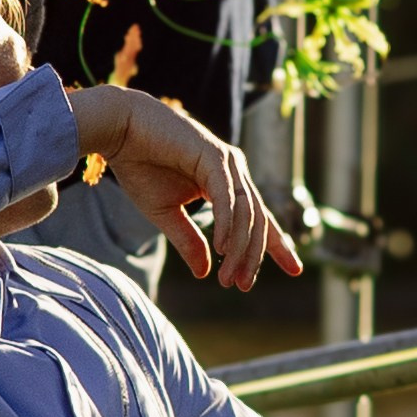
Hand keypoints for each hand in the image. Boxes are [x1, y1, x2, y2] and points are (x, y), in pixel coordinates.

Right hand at [68, 86, 302, 289]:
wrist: (120, 130)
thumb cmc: (141, 166)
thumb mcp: (166, 214)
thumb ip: (188, 240)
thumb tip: (204, 273)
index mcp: (227, 181)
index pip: (260, 218)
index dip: (278, 245)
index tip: (295, 270)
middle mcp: (234, 170)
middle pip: (258, 220)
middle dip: (253, 256)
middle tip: (243, 285)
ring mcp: (227, 161)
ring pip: (246, 213)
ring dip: (238, 248)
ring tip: (227, 277)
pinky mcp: (213, 156)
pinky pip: (227, 197)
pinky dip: (227, 225)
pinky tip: (222, 248)